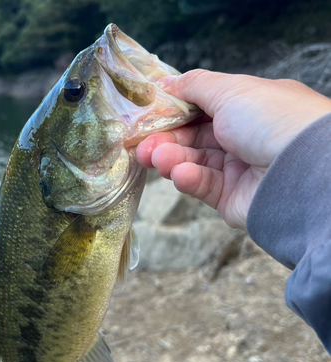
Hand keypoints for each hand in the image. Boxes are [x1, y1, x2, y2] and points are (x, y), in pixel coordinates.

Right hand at [136, 70, 330, 228]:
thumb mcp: (231, 90)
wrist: (301, 173)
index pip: (203, 108)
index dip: (174, 112)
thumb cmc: (271, 121)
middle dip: (165, 140)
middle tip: (141, 145)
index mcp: (248, 107)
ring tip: (155, 158)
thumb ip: (195, 85)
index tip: (148, 116)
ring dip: (171, 159)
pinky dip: (189, 179)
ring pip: (194, 162)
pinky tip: (181, 173)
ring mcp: (237, 168)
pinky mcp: (230, 197)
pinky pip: (203, 185)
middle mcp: (243, 137)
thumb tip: (169, 82)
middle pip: (194, 138)